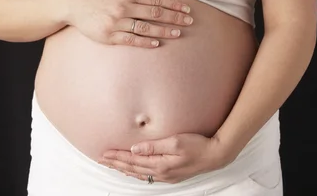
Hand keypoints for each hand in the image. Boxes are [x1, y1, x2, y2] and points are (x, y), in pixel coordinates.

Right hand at [65, 0, 192, 47]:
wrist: (71, 3)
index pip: (156, 0)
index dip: (173, 5)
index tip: (186, 9)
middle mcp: (123, 7)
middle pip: (155, 14)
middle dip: (174, 18)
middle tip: (189, 22)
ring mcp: (116, 22)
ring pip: (145, 28)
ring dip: (164, 31)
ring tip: (178, 33)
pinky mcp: (108, 35)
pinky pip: (130, 39)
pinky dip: (144, 41)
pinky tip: (156, 42)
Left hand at [98, 132, 231, 182]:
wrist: (215, 154)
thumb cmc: (197, 145)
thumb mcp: (175, 141)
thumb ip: (154, 146)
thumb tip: (134, 149)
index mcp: (160, 164)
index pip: (132, 161)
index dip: (117, 157)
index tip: (104, 153)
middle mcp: (161, 173)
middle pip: (133, 168)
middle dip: (116, 163)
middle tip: (102, 159)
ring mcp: (166, 175)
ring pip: (139, 173)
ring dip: (124, 168)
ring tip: (112, 164)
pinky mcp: (171, 174)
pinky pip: (147, 175)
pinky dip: (136, 172)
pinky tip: (133, 169)